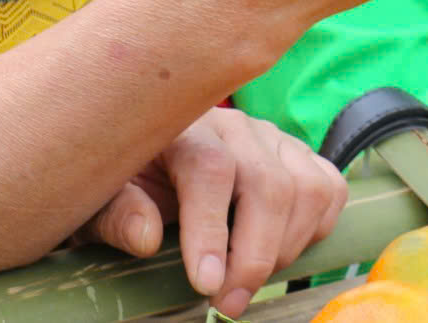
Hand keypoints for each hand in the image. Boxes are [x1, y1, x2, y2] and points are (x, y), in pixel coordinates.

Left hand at [82, 107, 347, 313]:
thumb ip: (118, 215)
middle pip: (268, 183)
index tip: (206, 285)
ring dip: (286, 247)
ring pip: (307, 188)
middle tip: (229, 302)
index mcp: (180, 128)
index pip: (211, 170)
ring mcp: (271, 137)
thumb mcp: (99, 203)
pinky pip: (328, 187)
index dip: (212, 231)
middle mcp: (233, 125)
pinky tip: (280, 250)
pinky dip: (316, 226)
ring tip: (248, 279)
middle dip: (254, 256)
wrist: (140, 163)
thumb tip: (147, 237)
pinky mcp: (297, 155)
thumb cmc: (120, 187)